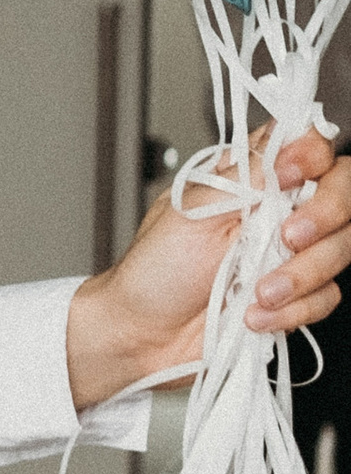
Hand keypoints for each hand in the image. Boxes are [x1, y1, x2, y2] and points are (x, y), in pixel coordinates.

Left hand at [70, 124, 350, 410]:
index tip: (291, 174)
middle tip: (290, 236)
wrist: (143, 335)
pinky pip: (326, 298)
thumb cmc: (153, 270)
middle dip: (325, 214)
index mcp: (251, 179)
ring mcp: (291, 254)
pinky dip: (291, 310)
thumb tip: (291, 137)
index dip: (312, 155)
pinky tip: (253, 317)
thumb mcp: (193, 209)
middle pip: (343, 193)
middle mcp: (278, 211)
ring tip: (256, 293)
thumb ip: (249, 173)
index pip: (309, 147)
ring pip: (341, 248)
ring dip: (300, 274)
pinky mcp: (298, 296)